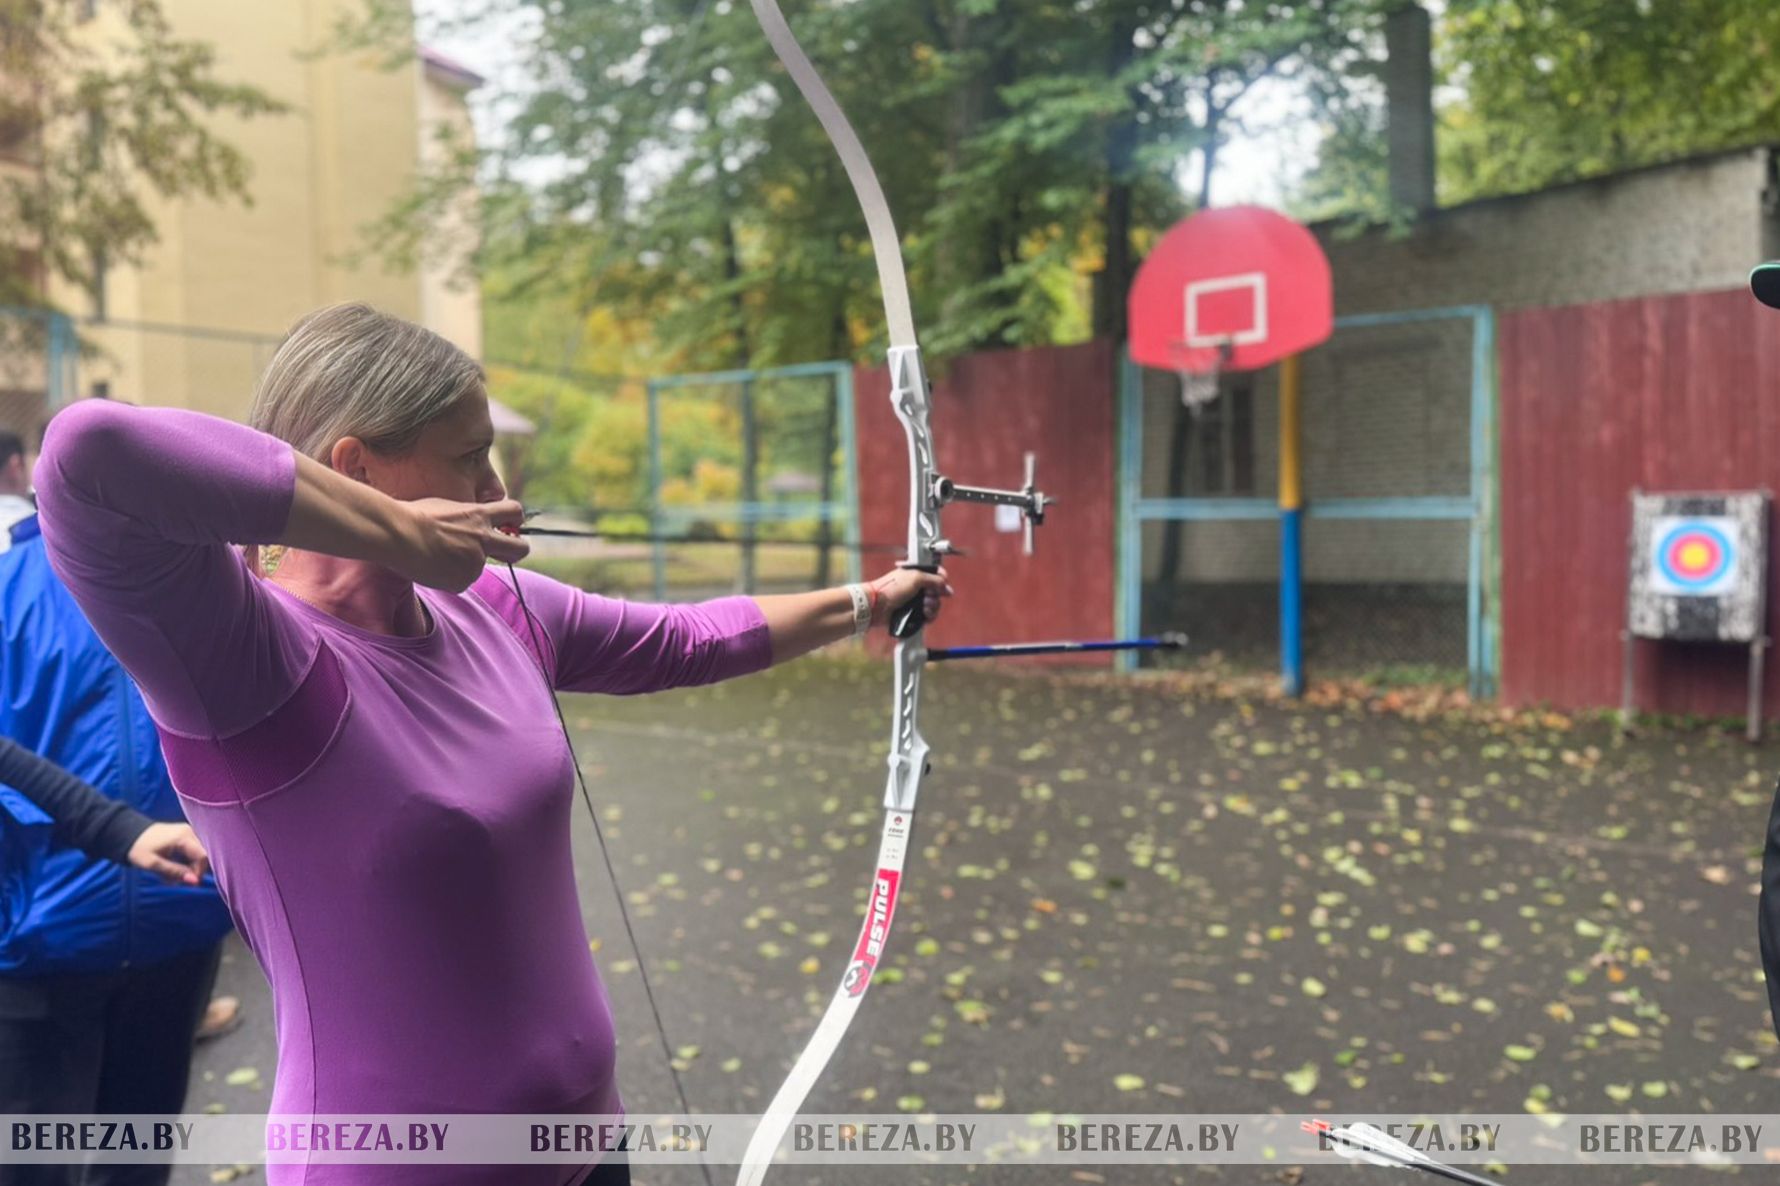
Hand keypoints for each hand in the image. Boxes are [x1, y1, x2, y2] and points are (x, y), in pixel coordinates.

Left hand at [128, 823, 209, 885]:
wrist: (128, 834)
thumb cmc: (139, 849)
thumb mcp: (153, 864)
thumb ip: (175, 872)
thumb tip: (195, 881)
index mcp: (183, 837)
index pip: (202, 856)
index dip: (198, 872)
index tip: (185, 882)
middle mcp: (190, 831)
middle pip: (202, 855)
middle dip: (191, 871)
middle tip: (174, 880)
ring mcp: (188, 832)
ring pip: (197, 854)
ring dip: (187, 867)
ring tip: (169, 875)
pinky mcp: (185, 834)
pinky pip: (192, 851)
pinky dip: (184, 861)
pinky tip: (172, 866)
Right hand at [399, 498, 529, 590]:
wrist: (397, 535)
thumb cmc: (414, 516)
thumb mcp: (447, 507)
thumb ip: (467, 517)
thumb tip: (473, 522)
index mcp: (479, 515)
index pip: (514, 511)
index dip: (514, 520)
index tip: (508, 525)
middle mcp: (483, 539)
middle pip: (520, 548)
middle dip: (518, 550)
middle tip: (507, 552)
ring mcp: (475, 562)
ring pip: (478, 568)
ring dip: (464, 565)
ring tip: (436, 554)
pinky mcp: (463, 581)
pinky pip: (460, 582)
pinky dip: (449, 578)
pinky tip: (431, 566)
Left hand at [868, 565, 950, 630]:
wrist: (876, 607)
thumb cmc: (890, 589)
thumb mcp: (915, 578)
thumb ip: (933, 579)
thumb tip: (945, 584)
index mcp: (916, 574)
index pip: (935, 573)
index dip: (942, 578)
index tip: (944, 583)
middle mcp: (916, 587)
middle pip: (937, 591)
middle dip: (936, 595)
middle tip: (928, 596)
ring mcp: (915, 601)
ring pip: (934, 604)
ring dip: (933, 606)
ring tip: (924, 606)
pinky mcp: (913, 614)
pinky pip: (928, 616)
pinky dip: (929, 616)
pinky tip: (924, 614)